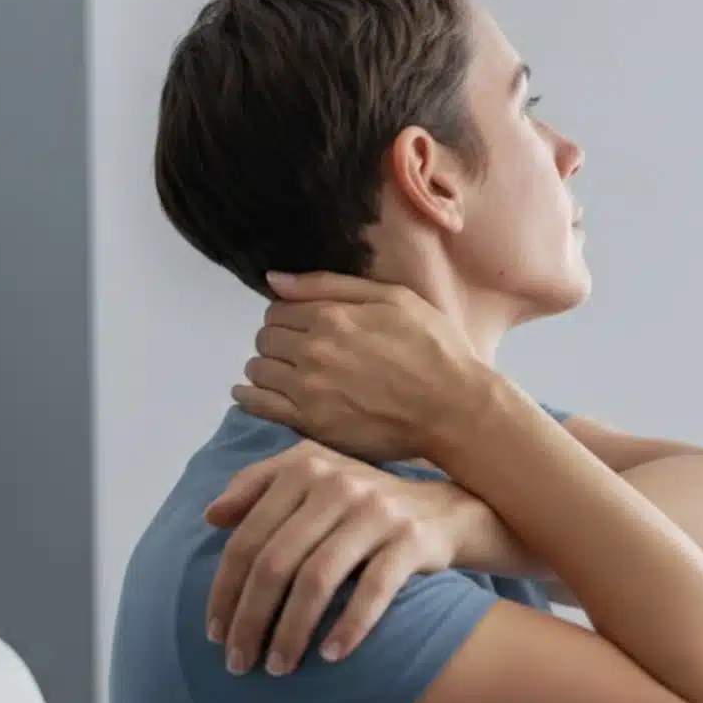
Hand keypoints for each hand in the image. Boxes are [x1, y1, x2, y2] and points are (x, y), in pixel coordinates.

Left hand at [202, 439, 473, 675]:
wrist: (446, 511)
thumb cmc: (365, 506)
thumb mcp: (314, 481)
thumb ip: (260, 487)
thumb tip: (210, 516)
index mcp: (305, 469)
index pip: (248, 538)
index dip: (225, 590)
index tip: (214, 634)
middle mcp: (338, 484)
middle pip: (276, 562)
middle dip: (251, 620)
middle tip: (239, 662)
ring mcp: (377, 511)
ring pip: (318, 579)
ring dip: (292, 632)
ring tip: (279, 667)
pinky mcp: (412, 539)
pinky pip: (374, 589)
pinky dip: (349, 626)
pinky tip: (331, 656)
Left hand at [232, 271, 490, 462]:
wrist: (454, 407)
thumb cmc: (434, 348)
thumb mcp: (393, 298)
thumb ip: (329, 285)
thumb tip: (273, 279)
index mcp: (331, 315)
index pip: (278, 309)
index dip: (288, 316)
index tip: (302, 326)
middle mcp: (312, 350)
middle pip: (265, 338)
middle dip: (276, 341)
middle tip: (297, 351)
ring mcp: (308, 389)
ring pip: (258, 369)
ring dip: (265, 367)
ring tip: (285, 373)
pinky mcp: (311, 423)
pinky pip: (258, 405)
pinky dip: (248, 397)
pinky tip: (252, 394)